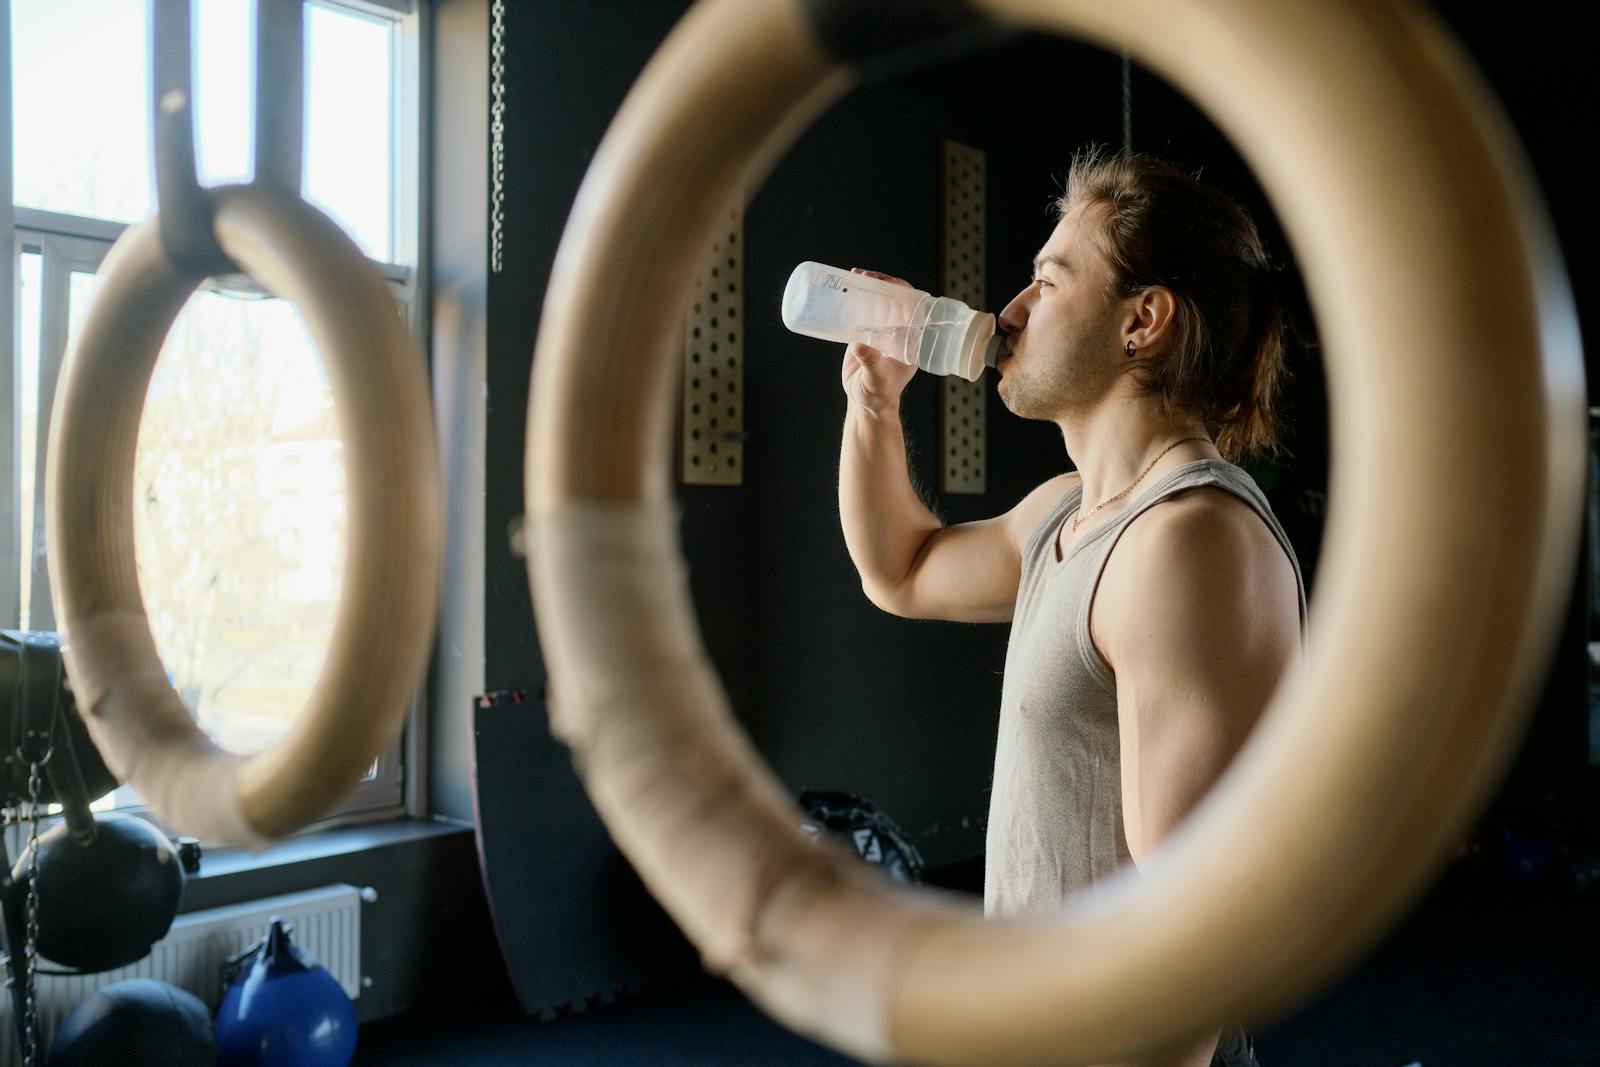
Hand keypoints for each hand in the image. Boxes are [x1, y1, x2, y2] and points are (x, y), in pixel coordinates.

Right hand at [840, 269, 918, 414]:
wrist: (865, 406)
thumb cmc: (877, 397)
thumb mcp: (876, 380)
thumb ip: (871, 363)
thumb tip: (860, 345)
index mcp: (911, 341)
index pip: (913, 307)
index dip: (902, 291)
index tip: (887, 282)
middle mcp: (899, 333)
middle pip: (895, 299)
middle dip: (882, 283)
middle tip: (865, 275)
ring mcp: (882, 333)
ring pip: (880, 302)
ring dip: (869, 286)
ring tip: (855, 274)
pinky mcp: (866, 335)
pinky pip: (864, 312)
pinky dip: (857, 298)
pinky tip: (847, 287)